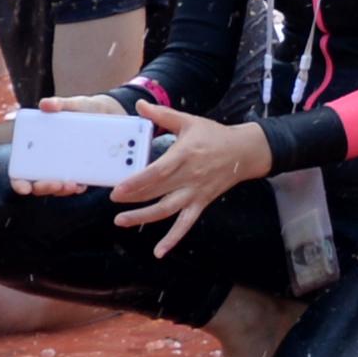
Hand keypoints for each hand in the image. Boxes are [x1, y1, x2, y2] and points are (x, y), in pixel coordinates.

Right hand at [9, 94, 129, 196]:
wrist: (111, 113)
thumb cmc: (85, 109)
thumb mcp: (75, 104)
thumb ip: (60, 104)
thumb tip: (46, 104)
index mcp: (39, 147)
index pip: (22, 170)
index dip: (19, 182)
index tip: (24, 188)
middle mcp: (50, 161)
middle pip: (39, 183)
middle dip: (45, 187)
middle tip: (56, 183)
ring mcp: (67, 168)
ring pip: (59, 187)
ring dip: (62, 190)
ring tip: (72, 184)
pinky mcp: (85, 171)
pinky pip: (79, 185)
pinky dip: (79, 187)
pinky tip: (83, 183)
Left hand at [108, 104, 272, 255]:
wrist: (245, 151)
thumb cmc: (214, 135)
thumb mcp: (189, 121)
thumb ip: (163, 115)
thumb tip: (140, 105)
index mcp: (185, 155)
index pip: (158, 172)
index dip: (137, 182)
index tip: (118, 188)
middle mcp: (190, 176)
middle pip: (157, 191)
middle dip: (133, 198)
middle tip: (112, 201)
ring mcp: (195, 192)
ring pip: (166, 209)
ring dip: (143, 217)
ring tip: (120, 221)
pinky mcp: (201, 203)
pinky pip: (186, 223)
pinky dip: (173, 238)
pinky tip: (158, 252)